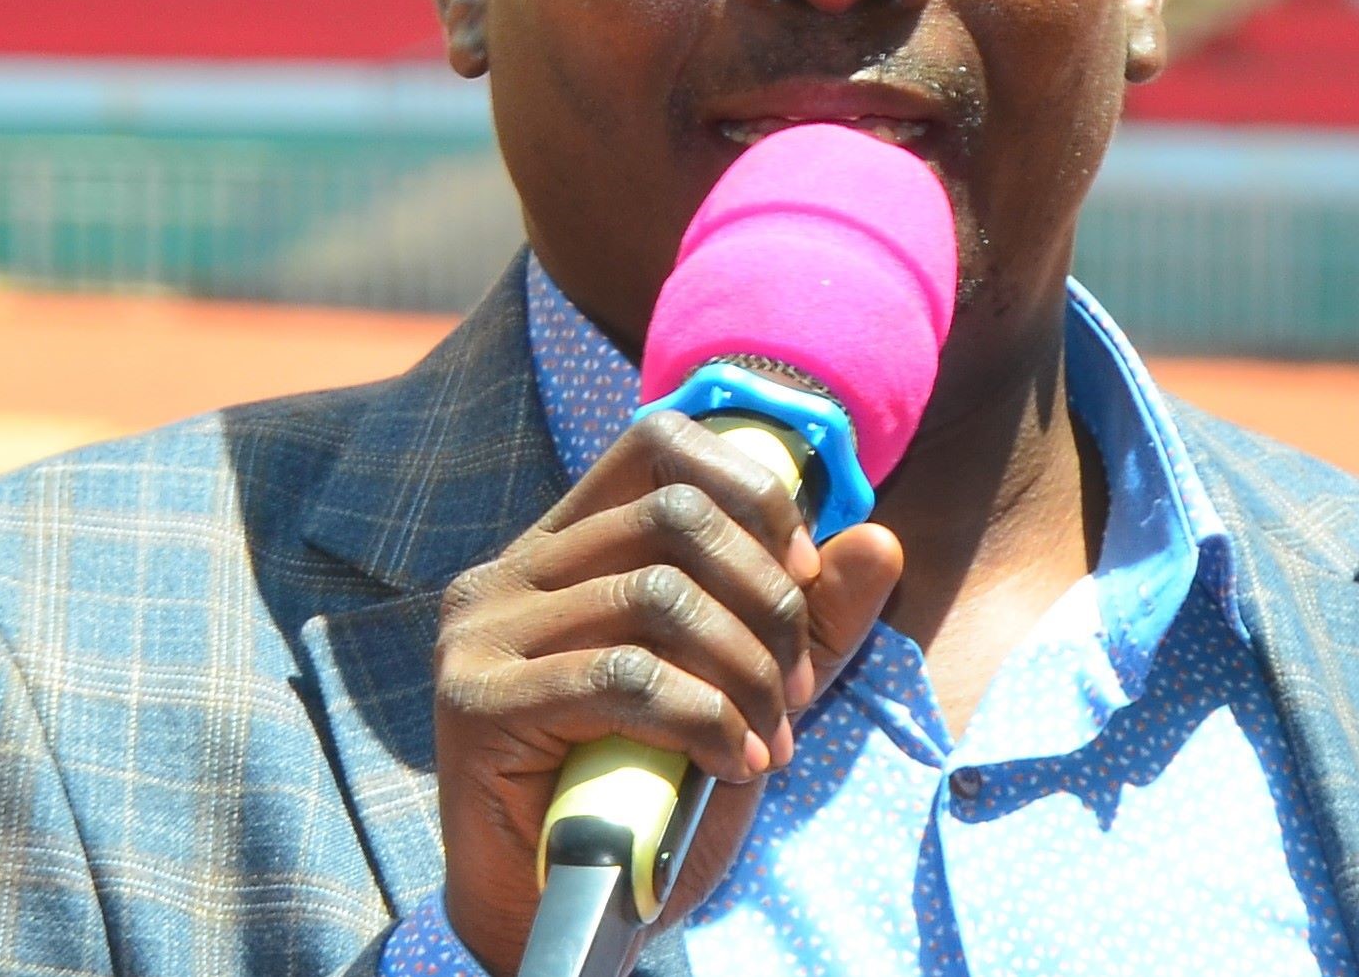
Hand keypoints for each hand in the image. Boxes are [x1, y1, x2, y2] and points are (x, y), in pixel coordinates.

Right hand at [430, 408, 902, 973]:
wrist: (564, 915)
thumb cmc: (650, 796)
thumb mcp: (750, 692)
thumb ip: (811, 622)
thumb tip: (879, 541)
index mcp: (563, 548)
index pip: (659, 444)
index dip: (750, 495)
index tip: (802, 576)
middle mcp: (510, 572)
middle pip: (674, 515)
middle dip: (766, 599)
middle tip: (793, 689)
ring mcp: (484, 633)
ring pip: (657, 593)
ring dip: (744, 671)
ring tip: (766, 739)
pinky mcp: (479, 702)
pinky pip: (624, 676)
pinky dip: (705, 718)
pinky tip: (732, 764)